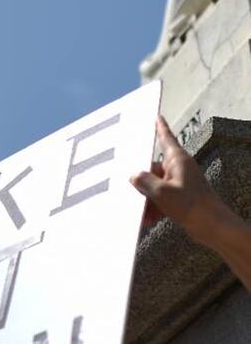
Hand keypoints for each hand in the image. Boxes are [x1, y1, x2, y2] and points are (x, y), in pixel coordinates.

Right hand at [130, 116, 230, 246]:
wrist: (212, 226)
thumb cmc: (191, 205)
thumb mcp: (161, 192)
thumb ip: (143, 181)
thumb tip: (134, 175)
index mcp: (177, 160)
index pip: (166, 138)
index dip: (159, 127)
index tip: (156, 116)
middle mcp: (179, 168)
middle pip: (153, 168)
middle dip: (141, 183)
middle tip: (130, 192)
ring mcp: (180, 182)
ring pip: (155, 186)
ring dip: (146, 199)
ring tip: (141, 214)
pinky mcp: (181, 196)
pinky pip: (161, 198)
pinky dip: (154, 207)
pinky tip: (148, 219)